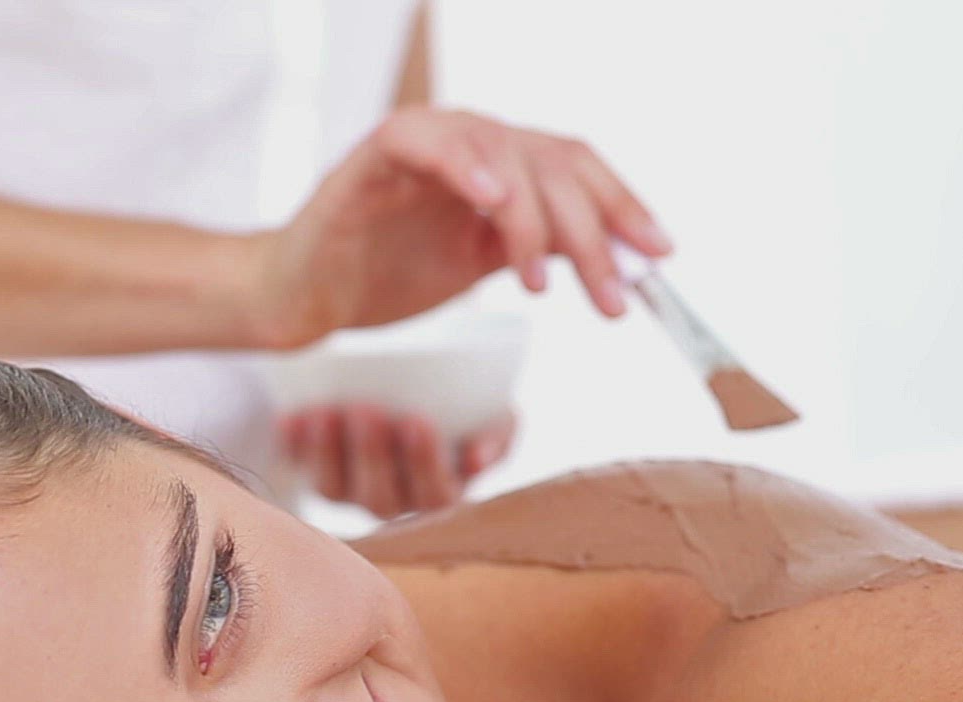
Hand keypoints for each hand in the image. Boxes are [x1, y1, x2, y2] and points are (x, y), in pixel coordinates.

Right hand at [252, 106, 671, 348]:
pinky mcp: (373, 158)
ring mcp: (422, 145)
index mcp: (497, 164)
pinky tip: (493, 203)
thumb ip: (538, 249)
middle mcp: (468, 143)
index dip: (623, 205)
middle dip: (591, 234)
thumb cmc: (382, 276)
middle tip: (610, 297)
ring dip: (532, 218)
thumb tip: (617, 259)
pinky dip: (464, 164)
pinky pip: (424, 140)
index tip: (658, 256)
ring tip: (535, 280)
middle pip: (551, 162)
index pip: (576, 166)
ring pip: (502, 151)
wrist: (304, 299)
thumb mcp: (479, 267)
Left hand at [281, 406, 515, 518]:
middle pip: (379, 498)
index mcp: (439, 492)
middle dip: (372, 455)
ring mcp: (349, 488)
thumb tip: (476, 459)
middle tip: (367, 409)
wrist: (411, 385)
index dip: (425, 464)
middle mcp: (392, 500)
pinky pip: (299, 466)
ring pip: (334, 488)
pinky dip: (293, 444)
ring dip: (327, 453)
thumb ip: (497, 434)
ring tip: (326, 412)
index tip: (418, 420)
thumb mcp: (494, 415)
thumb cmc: (463, 405)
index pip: (435, 494)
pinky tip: (291, 417)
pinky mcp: (314, 467)